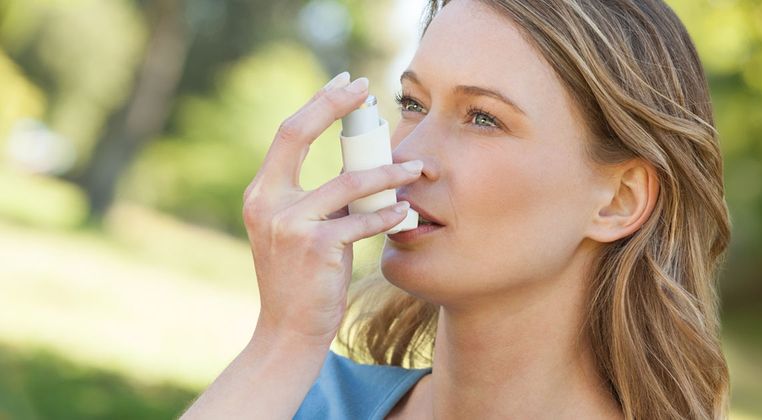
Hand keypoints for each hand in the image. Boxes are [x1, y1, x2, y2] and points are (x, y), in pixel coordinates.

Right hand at [242, 73, 422, 347]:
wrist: (287, 331)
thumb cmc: (301, 278)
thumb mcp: (298, 230)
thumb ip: (318, 198)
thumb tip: (360, 163)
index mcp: (262, 193)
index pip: (287, 133)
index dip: (317, 104)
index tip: (346, 85)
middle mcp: (267, 202)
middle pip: (297, 134)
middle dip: (334, 106)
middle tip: (368, 90)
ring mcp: (288, 224)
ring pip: (348, 182)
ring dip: (388, 172)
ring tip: (416, 169)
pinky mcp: (316, 247)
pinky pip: (362, 222)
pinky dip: (387, 216)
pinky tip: (406, 214)